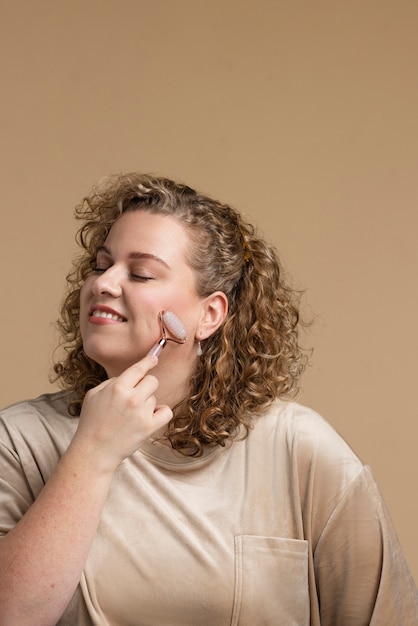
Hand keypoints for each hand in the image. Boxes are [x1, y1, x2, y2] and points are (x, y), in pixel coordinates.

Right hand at [70, 355, 172, 471]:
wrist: (94, 451)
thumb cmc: (91, 423)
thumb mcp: (94, 395)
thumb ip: (112, 382)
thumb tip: (129, 377)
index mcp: (118, 387)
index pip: (139, 368)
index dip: (148, 361)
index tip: (154, 358)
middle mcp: (132, 397)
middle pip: (152, 381)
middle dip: (146, 386)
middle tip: (136, 396)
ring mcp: (142, 412)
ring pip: (155, 398)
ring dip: (147, 404)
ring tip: (132, 416)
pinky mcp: (149, 427)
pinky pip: (166, 412)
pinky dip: (161, 413)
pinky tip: (150, 417)